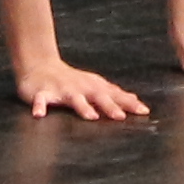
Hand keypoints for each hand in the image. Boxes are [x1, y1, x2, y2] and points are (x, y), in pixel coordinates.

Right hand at [12, 56, 150, 121]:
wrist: (40, 66)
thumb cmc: (71, 80)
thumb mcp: (94, 85)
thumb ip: (114, 94)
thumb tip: (136, 101)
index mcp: (93, 87)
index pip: (115, 95)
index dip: (129, 103)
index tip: (144, 111)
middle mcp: (80, 88)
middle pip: (98, 97)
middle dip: (110, 106)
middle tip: (121, 117)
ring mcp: (62, 90)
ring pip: (73, 99)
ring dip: (83, 107)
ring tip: (91, 117)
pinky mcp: (42, 93)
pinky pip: (40, 100)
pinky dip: (40, 106)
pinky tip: (39, 114)